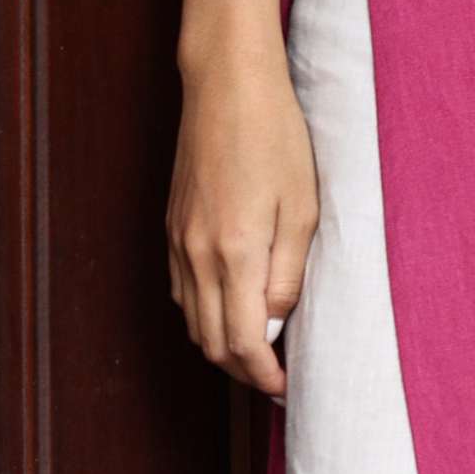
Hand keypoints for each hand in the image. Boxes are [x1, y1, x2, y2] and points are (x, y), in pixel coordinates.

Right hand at [168, 41, 320, 396]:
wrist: (226, 85)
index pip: (243, 343)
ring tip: (260, 349)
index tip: (287, 389)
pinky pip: (180, 291)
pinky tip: (232, 307)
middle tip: (277, 378)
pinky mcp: (171, 228)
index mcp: (235, 252)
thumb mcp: (303, 207)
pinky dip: (204, 314)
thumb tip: (278, 322)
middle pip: (211, 343)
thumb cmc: (275, 137)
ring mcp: (177, 241)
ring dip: (222, 346)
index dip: (264, 376)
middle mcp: (196, 255)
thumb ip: (288, 273)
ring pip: (192, 321)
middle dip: (243, 372)